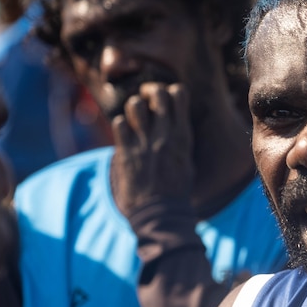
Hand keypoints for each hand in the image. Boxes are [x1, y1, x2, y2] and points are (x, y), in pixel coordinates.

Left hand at [112, 83, 193, 216]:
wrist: (161, 214)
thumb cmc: (176, 191)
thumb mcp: (187, 162)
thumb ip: (180, 141)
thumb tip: (175, 124)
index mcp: (183, 136)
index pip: (179, 94)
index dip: (170, 91)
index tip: (166, 100)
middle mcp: (164, 135)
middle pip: (157, 93)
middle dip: (150, 92)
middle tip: (147, 102)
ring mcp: (144, 143)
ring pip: (135, 104)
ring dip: (134, 108)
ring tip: (135, 119)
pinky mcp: (126, 152)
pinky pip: (119, 124)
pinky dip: (121, 126)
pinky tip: (125, 136)